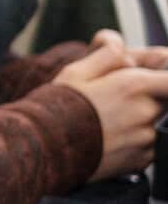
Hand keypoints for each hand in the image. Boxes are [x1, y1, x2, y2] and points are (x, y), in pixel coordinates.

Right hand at [54, 32, 167, 177]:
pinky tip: (113, 135)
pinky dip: (138, 136)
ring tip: (112, 118)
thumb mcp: (77, 70)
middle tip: (121, 95)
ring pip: (158, 121)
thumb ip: (107, 52)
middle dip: (150, 93)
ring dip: (144, 116)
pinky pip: (151, 143)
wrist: (47, 152)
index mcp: (135, 87)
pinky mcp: (143, 161)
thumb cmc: (59, 108)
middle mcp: (147, 114)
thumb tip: (119, 43)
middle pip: (165, 98)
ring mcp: (147, 140)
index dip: (166, 72)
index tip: (156, 73)